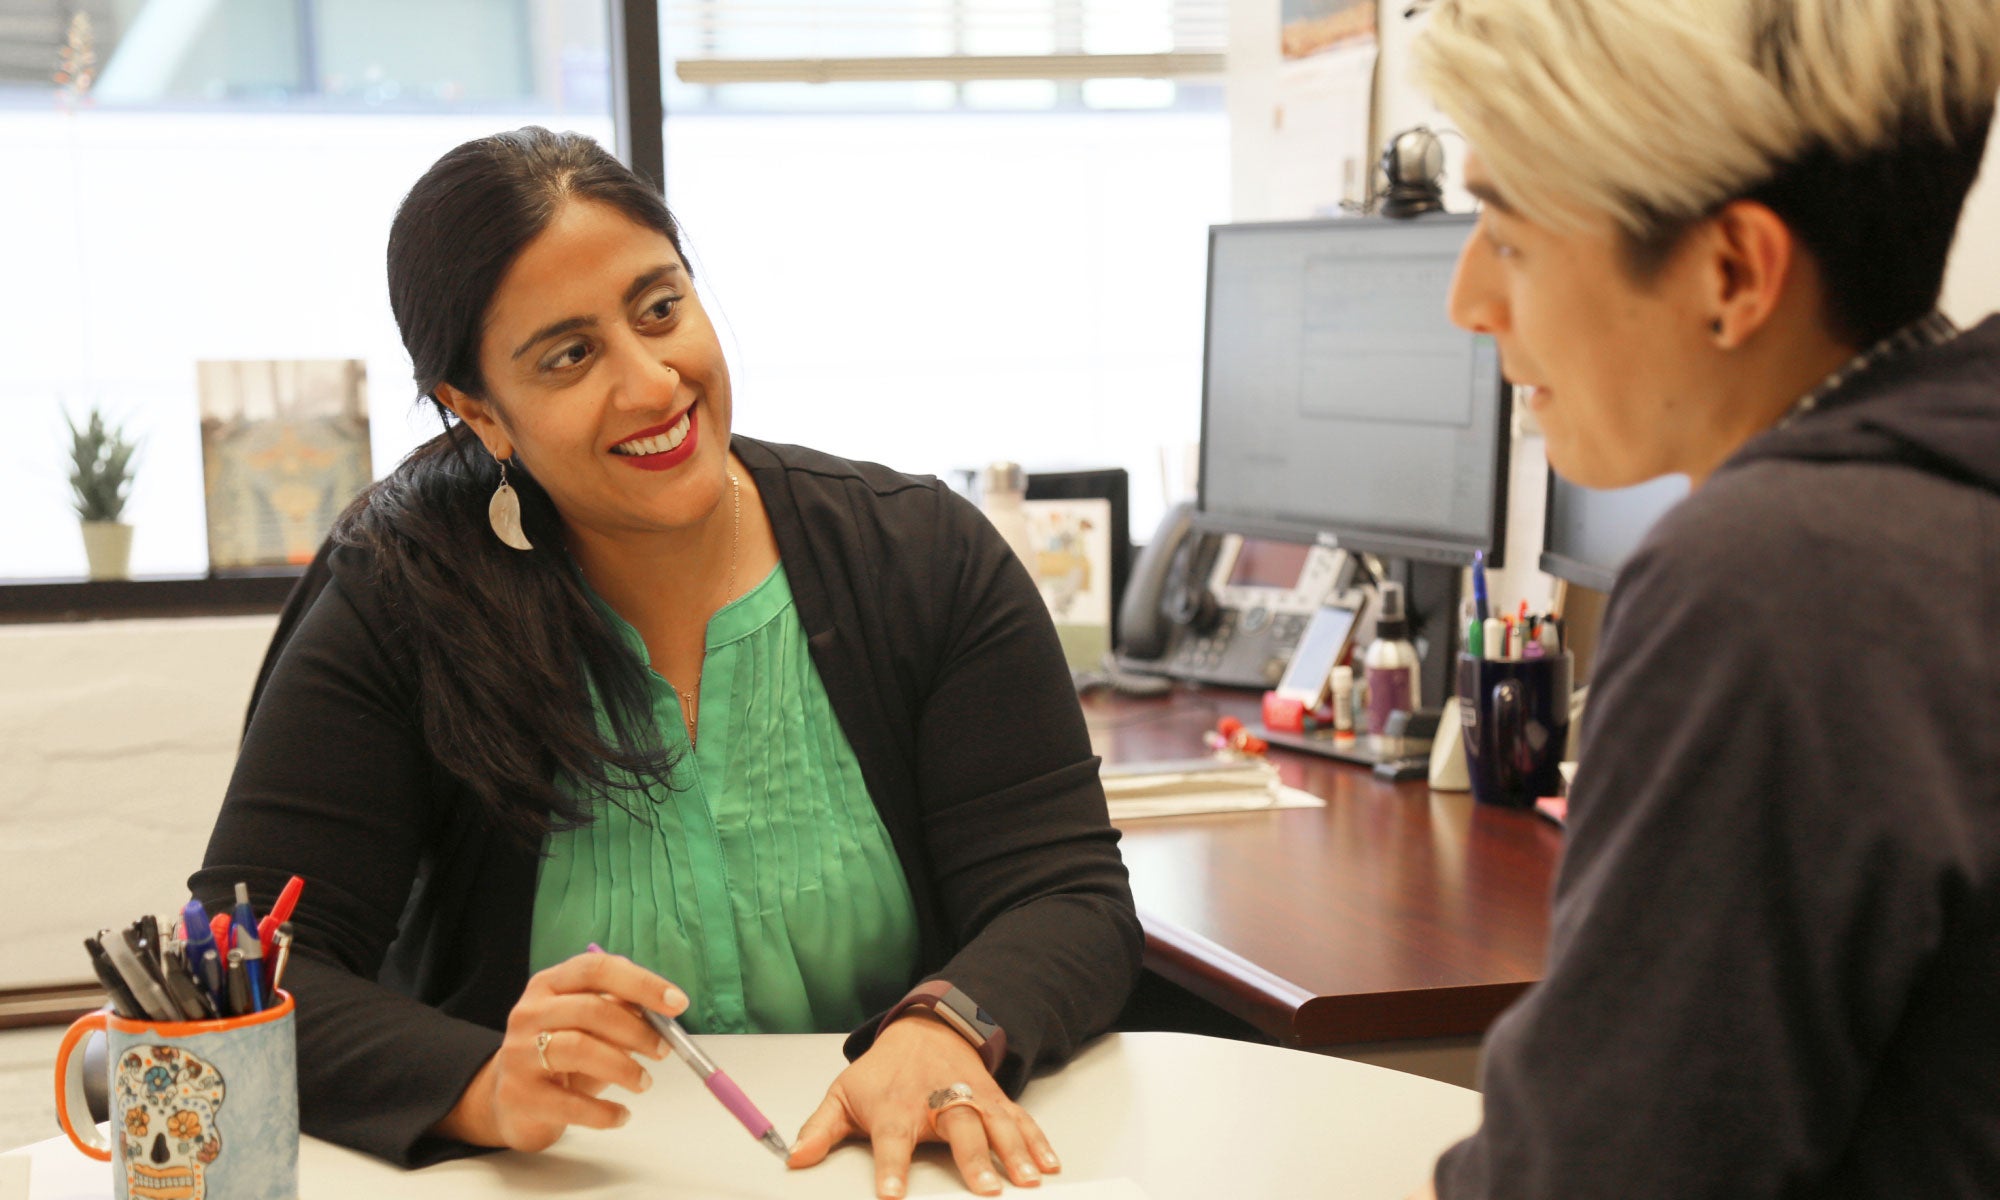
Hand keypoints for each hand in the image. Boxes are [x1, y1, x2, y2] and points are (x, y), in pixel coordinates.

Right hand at [432, 951, 683, 1151]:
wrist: (510, 1100)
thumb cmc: (562, 1055)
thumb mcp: (588, 1025)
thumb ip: (620, 1012)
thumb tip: (667, 1015)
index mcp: (550, 984)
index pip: (597, 969)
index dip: (642, 983)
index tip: (678, 1003)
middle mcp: (529, 1012)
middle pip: (591, 1009)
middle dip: (637, 1030)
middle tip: (664, 1050)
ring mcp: (519, 1053)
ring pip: (579, 1049)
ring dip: (623, 1067)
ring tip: (644, 1083)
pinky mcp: (518, 1095)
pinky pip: (570, 1103)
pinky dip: (604, 1111)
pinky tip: (621, 1115)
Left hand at [788, 1012, 1060, 1197]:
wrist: (925, 1029)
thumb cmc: (885, 1072)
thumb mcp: (845, 1095)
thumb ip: (821, 1130)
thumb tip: (794, 1159)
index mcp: (898, 1106)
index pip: (892, 1139)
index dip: (891, 1168)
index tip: (891, 1194)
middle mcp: (939, 1100)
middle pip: (958, 1129)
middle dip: (974, 1159)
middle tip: (985, 1190)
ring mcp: (971, 1098)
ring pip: (996, 1124)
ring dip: (1014, 1152)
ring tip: (1027, 1180)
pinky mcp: (994, 1099)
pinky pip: (1020, 1119)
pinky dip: (1037, 1140)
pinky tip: (1048, 1164)